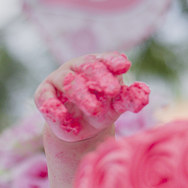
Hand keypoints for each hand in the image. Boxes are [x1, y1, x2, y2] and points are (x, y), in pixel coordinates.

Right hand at [34, 52, 149, 141]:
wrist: (79, 129)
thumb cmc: (102, 109)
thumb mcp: (116, 106)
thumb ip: (130, 99)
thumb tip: (144, 95)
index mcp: (98, 65)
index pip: (107, 59)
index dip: (114, 61)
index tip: (125, 65)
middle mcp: (77, 67)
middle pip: (88, 67)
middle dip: (101, 77)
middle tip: (113, 90)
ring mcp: (58, 79)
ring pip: (68, 81)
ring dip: (82, 95)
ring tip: (95, 110)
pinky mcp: (43, 94)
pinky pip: (46, 98)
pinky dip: (54, 108)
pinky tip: (66, 119)